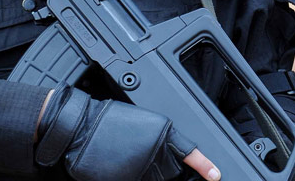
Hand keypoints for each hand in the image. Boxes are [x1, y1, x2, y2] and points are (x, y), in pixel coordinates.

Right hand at [35, 85, 220, 180]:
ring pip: (154, 180)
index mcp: (162, 133)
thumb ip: (158, 140)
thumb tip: (167, 156)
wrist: (79, 127)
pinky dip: (131, 176)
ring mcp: (141, 170)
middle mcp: (155, 153)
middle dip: (162, 169)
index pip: (188, 153)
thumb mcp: (142, 123)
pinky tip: (118, 166)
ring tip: (127, 158)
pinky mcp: (126, 179)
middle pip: (169, 172)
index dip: (204, 165)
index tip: (215, 175)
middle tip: (141, 156)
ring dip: (148, 175)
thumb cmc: (107, 120)